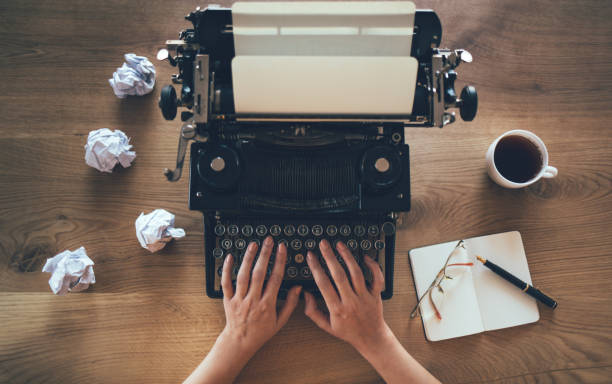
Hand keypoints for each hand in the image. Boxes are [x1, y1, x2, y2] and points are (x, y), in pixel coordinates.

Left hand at [184, 237, 300, 383]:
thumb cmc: (261, 332)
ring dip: (248, 258)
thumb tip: (298, 288)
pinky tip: (230, 257)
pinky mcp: (227, 300)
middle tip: (268, 241)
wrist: (240, 342)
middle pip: (259, 274)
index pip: (275, 279)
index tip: (282, 249)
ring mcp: (239, 299)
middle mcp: (252, 300)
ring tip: (253, 244)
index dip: (279, 262)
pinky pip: (226, 282)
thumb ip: (290, 304)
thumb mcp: (280, 321)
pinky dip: (226, 269)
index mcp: (267, 305)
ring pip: (243, 276)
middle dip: (264, 255)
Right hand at [304, 239, 438, 383]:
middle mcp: (351, 301)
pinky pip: (377, 278)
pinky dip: (373, 266)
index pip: (323, 284)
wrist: (371, 338)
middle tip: (323, 244)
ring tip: (339, 245)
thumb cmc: (348, 332)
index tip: (311, 256)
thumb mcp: (326, 326)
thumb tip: (305, 294)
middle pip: (339, 275)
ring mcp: (365, 297)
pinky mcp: (376, 295)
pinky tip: (365, 257)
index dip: (316, 268)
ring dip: (347, 256)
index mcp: (337, 309)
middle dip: (329, 257)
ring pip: (356, 273)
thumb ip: (312, 311)